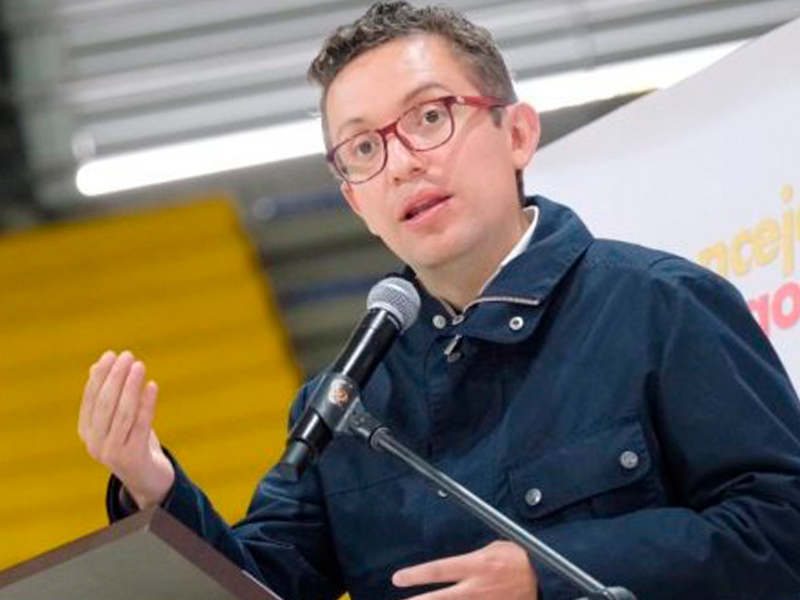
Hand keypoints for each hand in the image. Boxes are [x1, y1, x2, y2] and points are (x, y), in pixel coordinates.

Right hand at [78, 350, 174, 509]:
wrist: (149, 480)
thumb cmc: (133, 443)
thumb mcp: (117, 420)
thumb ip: (107, 396)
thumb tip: (98, 365)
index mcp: (87, 433)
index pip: (90, 399)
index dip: (100, 376)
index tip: (110, 355)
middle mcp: (95, 444)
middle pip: (105, 404)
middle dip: (115, 377)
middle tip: (127, 355)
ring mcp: (114, 452)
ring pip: (123, 413)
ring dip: (131, 386)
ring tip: (139, 365)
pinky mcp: (134, 457)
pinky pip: (141, 424)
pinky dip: (147, 403)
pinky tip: (152, 386)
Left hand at [393, 540, 537, 599]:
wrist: (545, 577)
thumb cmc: (519, 557)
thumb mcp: (492, 548)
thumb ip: (471, 559)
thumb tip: (455, 568)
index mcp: (475, 565)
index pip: (438, 570)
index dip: (416, 575)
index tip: (398, 578)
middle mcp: (476, 588)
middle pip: (439, 599)